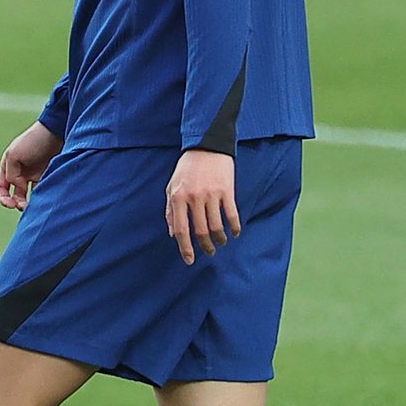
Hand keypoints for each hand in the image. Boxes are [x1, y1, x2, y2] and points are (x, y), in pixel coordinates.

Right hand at [0, 122, 64, 210]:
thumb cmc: (34, 140)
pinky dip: (43, 197)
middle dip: (18, 203)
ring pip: (30, 196)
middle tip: (24, 206)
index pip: (1, 188)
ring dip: (31, 203)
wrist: (57, 131)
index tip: (11, 204)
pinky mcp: (49, 175)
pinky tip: (46, 198)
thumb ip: (11, 175)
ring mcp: (35, 174)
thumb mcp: (14, 155)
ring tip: (36, 205)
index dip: (3, 198)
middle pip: (15, 195)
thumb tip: (20, 189)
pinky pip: (44, 191)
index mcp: (9, 166)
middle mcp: (21, 172)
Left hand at [165, 149, 241, 265]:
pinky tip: (235, 233)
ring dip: (219, 239)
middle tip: (209, 253)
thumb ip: (170, 210)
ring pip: (216, 226)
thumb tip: (173, 234)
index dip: (185, 248)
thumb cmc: (187, 167)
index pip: (181, 230)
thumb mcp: (172, 186)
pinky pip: (232, 215)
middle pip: (200, 231)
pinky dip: (235, 227)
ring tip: (220, 243)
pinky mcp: (226, 190)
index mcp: (178, 198)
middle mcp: (194, 198)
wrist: (207, 145)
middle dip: (205, 247)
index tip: (190, 260)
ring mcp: (211, 194)